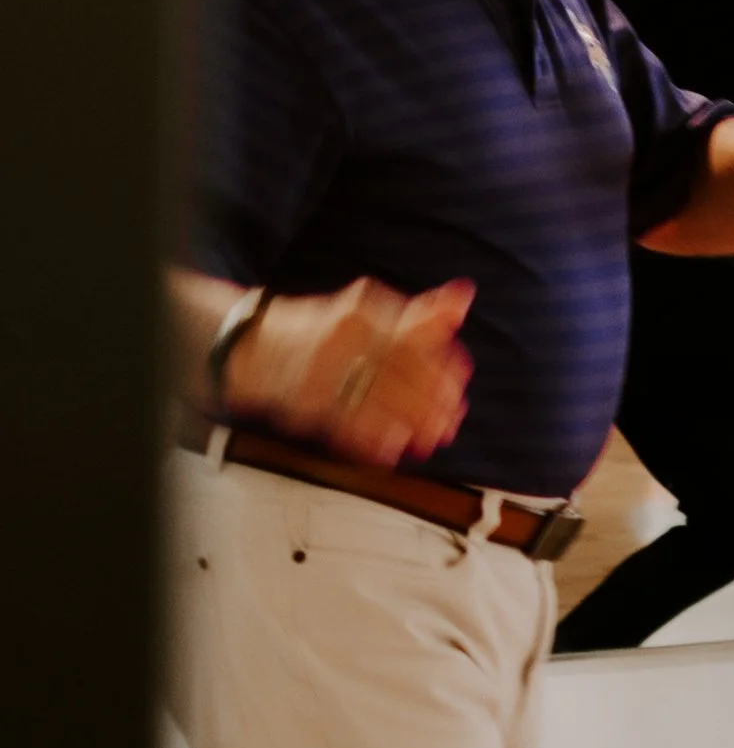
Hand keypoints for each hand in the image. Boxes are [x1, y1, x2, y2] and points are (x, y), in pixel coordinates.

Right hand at [224, 277, 474, 468]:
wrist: (255, 346)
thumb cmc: (325, 329)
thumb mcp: (368, 311)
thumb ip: (417, 312)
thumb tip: (464, 297)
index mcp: (362, 311)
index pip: (413, 336)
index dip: (441, 362)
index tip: (461, 380)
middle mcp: (344, 338)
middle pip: (400, 371)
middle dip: (432, 398)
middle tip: (454, 417)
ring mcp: (324, 371)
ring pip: (378, 399)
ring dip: (412, 422)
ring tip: (435, 437)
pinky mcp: (308, 403)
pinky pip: (346, 424)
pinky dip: (373, 439)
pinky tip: (394, 450)